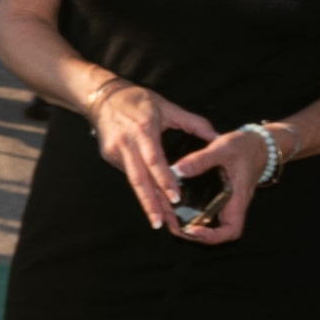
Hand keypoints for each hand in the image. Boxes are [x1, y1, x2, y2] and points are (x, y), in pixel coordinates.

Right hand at [89, 80, 218, 234]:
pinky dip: (140, 187)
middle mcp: (126, 144)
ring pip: (132, 181)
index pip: (155, 161)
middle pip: (139, 179)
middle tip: (161, 223)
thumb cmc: (137, 99)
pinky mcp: (108, 155)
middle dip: (151, 203)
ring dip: (145, 202)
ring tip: (157, 221)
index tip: (175, 198)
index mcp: (143, 130)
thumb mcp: (168, 107)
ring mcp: (115, 151)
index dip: (164, 181)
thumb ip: (194, 123)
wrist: (102, 96)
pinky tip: (150, 200)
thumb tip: (217, 136)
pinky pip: (128, 173)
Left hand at [170, 125, 273, 244]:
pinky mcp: (218, 197)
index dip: (212, 236)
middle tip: (169, 220)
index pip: (231, 230)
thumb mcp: (223, 148)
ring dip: (185, 222)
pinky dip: (187, 210)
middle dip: (190, 232)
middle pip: (214, 232)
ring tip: (166, 212)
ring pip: (206, 223)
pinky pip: (203, 210)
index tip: (192, 229)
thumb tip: (177, 170)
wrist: (258, 143)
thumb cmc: (245, 147)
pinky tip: (172, 202)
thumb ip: (201, 159)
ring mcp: (224, 203)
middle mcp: (231, 206)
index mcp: (237, 199)